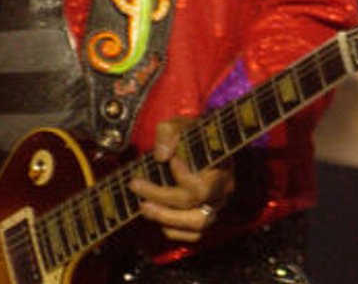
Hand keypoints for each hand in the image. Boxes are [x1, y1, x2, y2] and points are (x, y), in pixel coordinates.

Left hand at [129, 115, 235, 242]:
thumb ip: (169, 132)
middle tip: (135, 185)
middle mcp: (222, 189)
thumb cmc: (193, 133)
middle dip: (161, 198)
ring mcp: (216, 205)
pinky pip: (192, 234)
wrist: (204, 142)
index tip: (166, 159)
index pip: (203, 184)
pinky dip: (173, 229)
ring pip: (197, 225)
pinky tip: (156, 215)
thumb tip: (161, 156)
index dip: (182, 175)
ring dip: (165, 218)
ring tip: (143, 206)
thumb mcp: (180, 123)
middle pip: (196, 205)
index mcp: (222, 166)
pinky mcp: (207, 216)